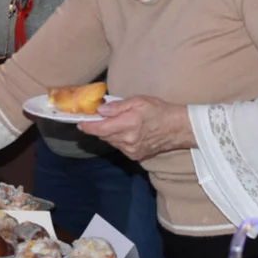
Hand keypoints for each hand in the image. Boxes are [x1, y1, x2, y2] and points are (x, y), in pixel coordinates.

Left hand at [78, 96, 195, 161]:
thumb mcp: (139, 101)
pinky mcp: (136, 156)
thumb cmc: (159, 111)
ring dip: (108, 133)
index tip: (79, 122)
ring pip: (111, 142)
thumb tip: (100, 110)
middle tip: (94, 118)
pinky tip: (124, 131)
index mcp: (129, 124)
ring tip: (113, 122)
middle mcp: (128, 140)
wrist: (178, 128)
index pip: (100, 128)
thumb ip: (118, 106)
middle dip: (97, 127)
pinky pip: (120, 147)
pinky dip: (118, 139)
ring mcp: (132, 151)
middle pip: (103, 136)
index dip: (87, 126)